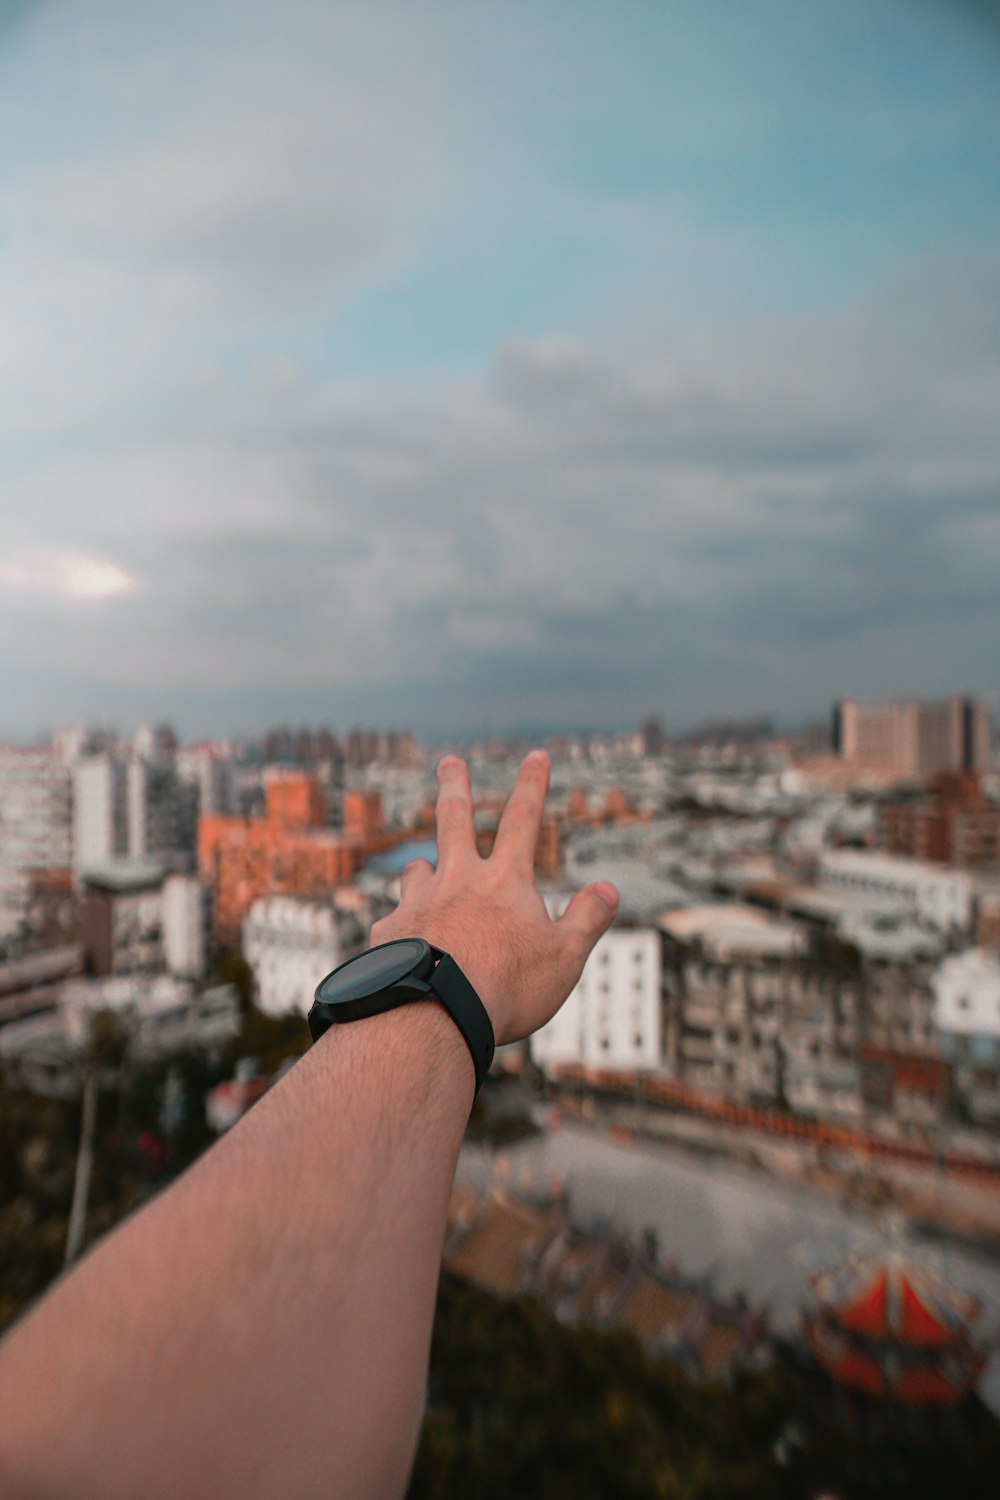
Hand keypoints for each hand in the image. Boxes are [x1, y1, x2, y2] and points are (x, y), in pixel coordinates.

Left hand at [369, 750, 618, 1045]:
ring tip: (423, 870)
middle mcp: (456, 880)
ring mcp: (418, 902)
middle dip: (455, 786)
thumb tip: (609, 888)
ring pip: (417, 869)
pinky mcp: (387, 932)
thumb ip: (587, 920)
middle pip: (454, 820)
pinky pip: (394, 919)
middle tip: (450, 762)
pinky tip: (402, 943)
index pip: (523, 819)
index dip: (532, 784)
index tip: (537, 755)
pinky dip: (402, 925)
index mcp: (504, 881)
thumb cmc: (506, 989)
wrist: (432, 1016)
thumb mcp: (565, 957)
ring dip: (423, 866)